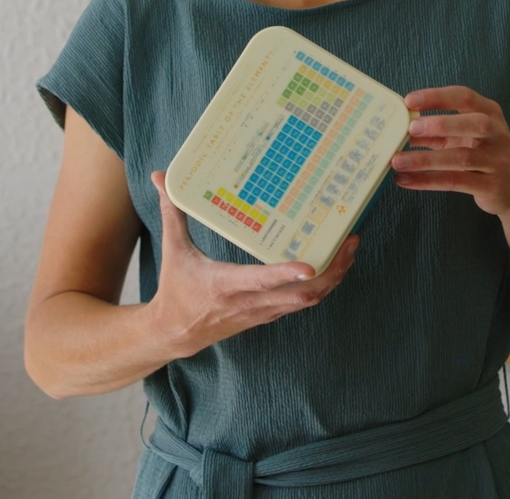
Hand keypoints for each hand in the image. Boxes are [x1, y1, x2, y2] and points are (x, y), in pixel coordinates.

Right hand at [146, 171, 359, 357]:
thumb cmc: (176, 287)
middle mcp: (248, 302)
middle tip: (350, 243)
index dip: (286, 275)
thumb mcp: (173, 249)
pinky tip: (334, 266)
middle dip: (330, 272)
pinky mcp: (268, 315)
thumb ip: (171, 211)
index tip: (310, 265)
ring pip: (306, 301)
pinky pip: (302, 304)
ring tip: (350, 250)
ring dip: (333, 279)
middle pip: (299, 294)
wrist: (175, 333)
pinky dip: (322, 287)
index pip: (260, 281)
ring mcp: (262, 312)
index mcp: (224, 284)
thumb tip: (159, 176)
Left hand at [392, 86, 509, 217]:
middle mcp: (498, 134)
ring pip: (461, 158)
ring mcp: (497, 161)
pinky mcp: (491, 186)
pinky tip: (405, 180)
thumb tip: (400, 128)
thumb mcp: (464, 136)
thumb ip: (437, 131)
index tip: (409, 100)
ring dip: (425, 159)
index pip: (465, 97)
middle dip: (441, 124)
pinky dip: (427, 181)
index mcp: (490, 112)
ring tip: (397, 161)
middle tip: (410, 128)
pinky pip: (456, 182)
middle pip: (475, 124)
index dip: (437, 97)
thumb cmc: (484, 154)